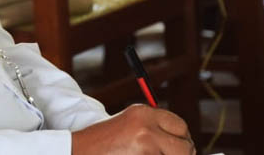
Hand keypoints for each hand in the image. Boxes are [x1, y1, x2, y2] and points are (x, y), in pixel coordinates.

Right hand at [71, 104, 194, 153]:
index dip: (182, 140)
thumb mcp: (129, 126)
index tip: (177, 149)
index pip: (181, 126)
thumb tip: (184, 145)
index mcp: (143, 112)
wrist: (77, 151)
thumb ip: (154, 130)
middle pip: (185, 146)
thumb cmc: (100, 143)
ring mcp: (146, 145)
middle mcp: (147, 125)